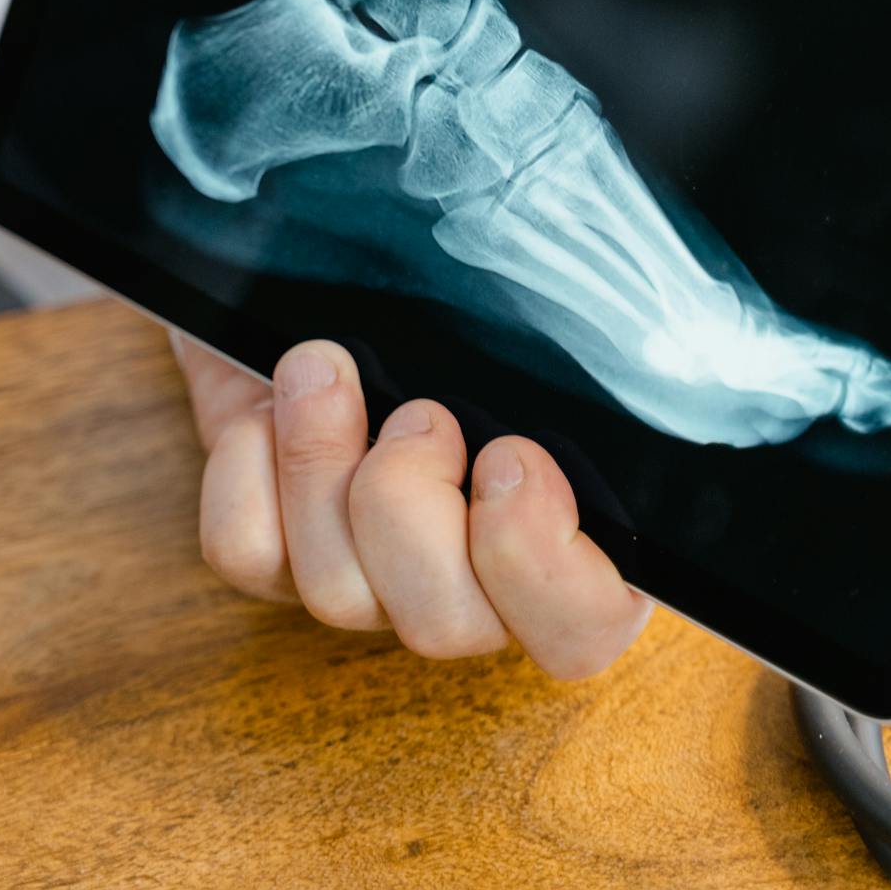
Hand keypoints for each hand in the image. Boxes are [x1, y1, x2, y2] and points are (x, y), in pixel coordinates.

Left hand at [176, 333, 652, 677]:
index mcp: (567, 530)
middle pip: (447, 624)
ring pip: (338, 594)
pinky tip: (267, 406)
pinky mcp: (273, 557)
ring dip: (322, 466)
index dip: (543, 567)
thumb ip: (559, 334)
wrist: (333, 264)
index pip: (583, 625)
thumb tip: (642, 323)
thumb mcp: (523, 302)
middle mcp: (466, 579)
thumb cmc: (455, 288)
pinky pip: (248, 552)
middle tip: (417, 414)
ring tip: (324, 373)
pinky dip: (249, 470)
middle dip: (412, 505)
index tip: (510, 458)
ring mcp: (366, 579)